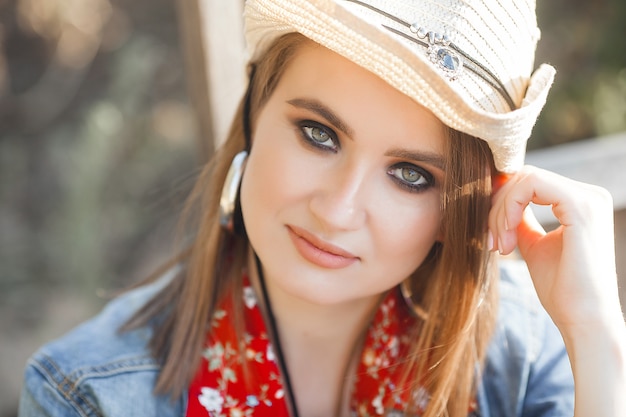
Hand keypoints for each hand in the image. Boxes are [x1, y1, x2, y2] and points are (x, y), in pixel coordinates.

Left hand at [489, 165, 625, 416]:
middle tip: (492, 242)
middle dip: (498, 208)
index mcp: (581, 202)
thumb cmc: (561, 290)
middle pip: (524, 176)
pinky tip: (507, 239)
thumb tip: (499, 199)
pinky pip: (531, 185)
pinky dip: (509, 209)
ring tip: (500, 246)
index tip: (492, 236)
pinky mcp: (581, 207)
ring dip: (501, 212)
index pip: (529, 181)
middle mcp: (590, 195)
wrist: (583, 320)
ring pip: (525, 179)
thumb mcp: (533, 245)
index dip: (501, 202)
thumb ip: (520, 220)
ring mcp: (589, 198)